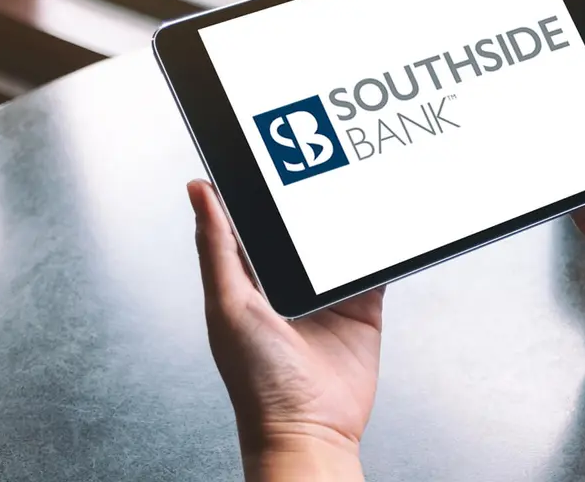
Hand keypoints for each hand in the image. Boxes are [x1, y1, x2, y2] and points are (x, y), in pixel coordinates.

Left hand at [188, 180, 381, 480]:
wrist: (311, 428)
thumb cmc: (259, 382)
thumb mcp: (229, 304)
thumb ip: (218, 247)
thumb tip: (199, 193)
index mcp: (247, 281)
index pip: (250, 224)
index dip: (256, 192)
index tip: (267, 156)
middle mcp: (286, 286)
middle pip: (300, 230)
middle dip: (310, 202)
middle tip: (321, 166)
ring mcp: (326, 297)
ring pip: (339, 244)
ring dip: (348, 223)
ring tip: (355, 190)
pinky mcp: (361, 308)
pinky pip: (373, 270)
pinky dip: (380, 250)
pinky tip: (384, 230)